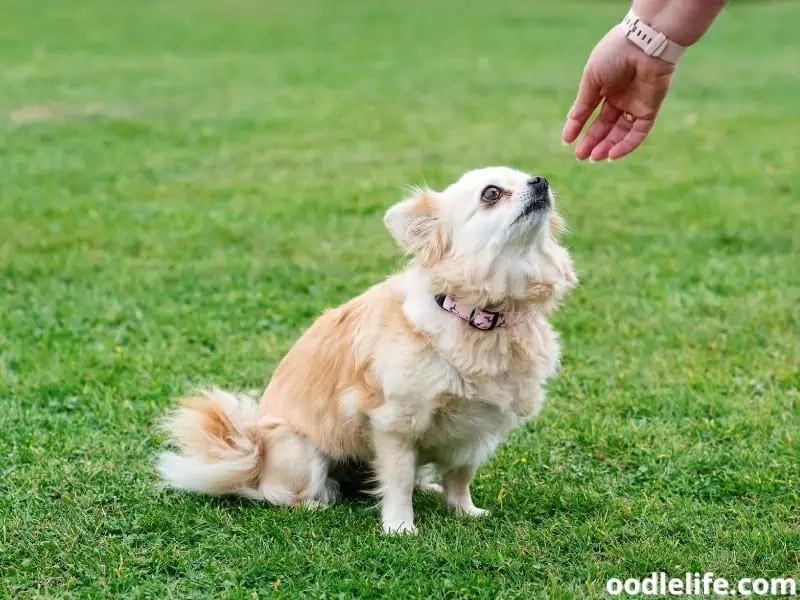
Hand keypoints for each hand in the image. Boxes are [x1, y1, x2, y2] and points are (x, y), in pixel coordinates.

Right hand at [562, 26, 676, 160]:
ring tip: (594, 157)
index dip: (578, 126)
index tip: (567, 141)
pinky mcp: (650, 109)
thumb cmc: (615, 54)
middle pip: (605, 125)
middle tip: (580, 156)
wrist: (645, 43)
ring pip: (620, 132)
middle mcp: (620, 97)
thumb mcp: (591, 79)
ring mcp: (635, 104)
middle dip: (592, 141)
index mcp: (604, 86)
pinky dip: (626, 145)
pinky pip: (638, 132)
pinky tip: (612, 154)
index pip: (590, 112)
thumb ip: (583, 103)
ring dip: (607, 146)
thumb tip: (571, 123)